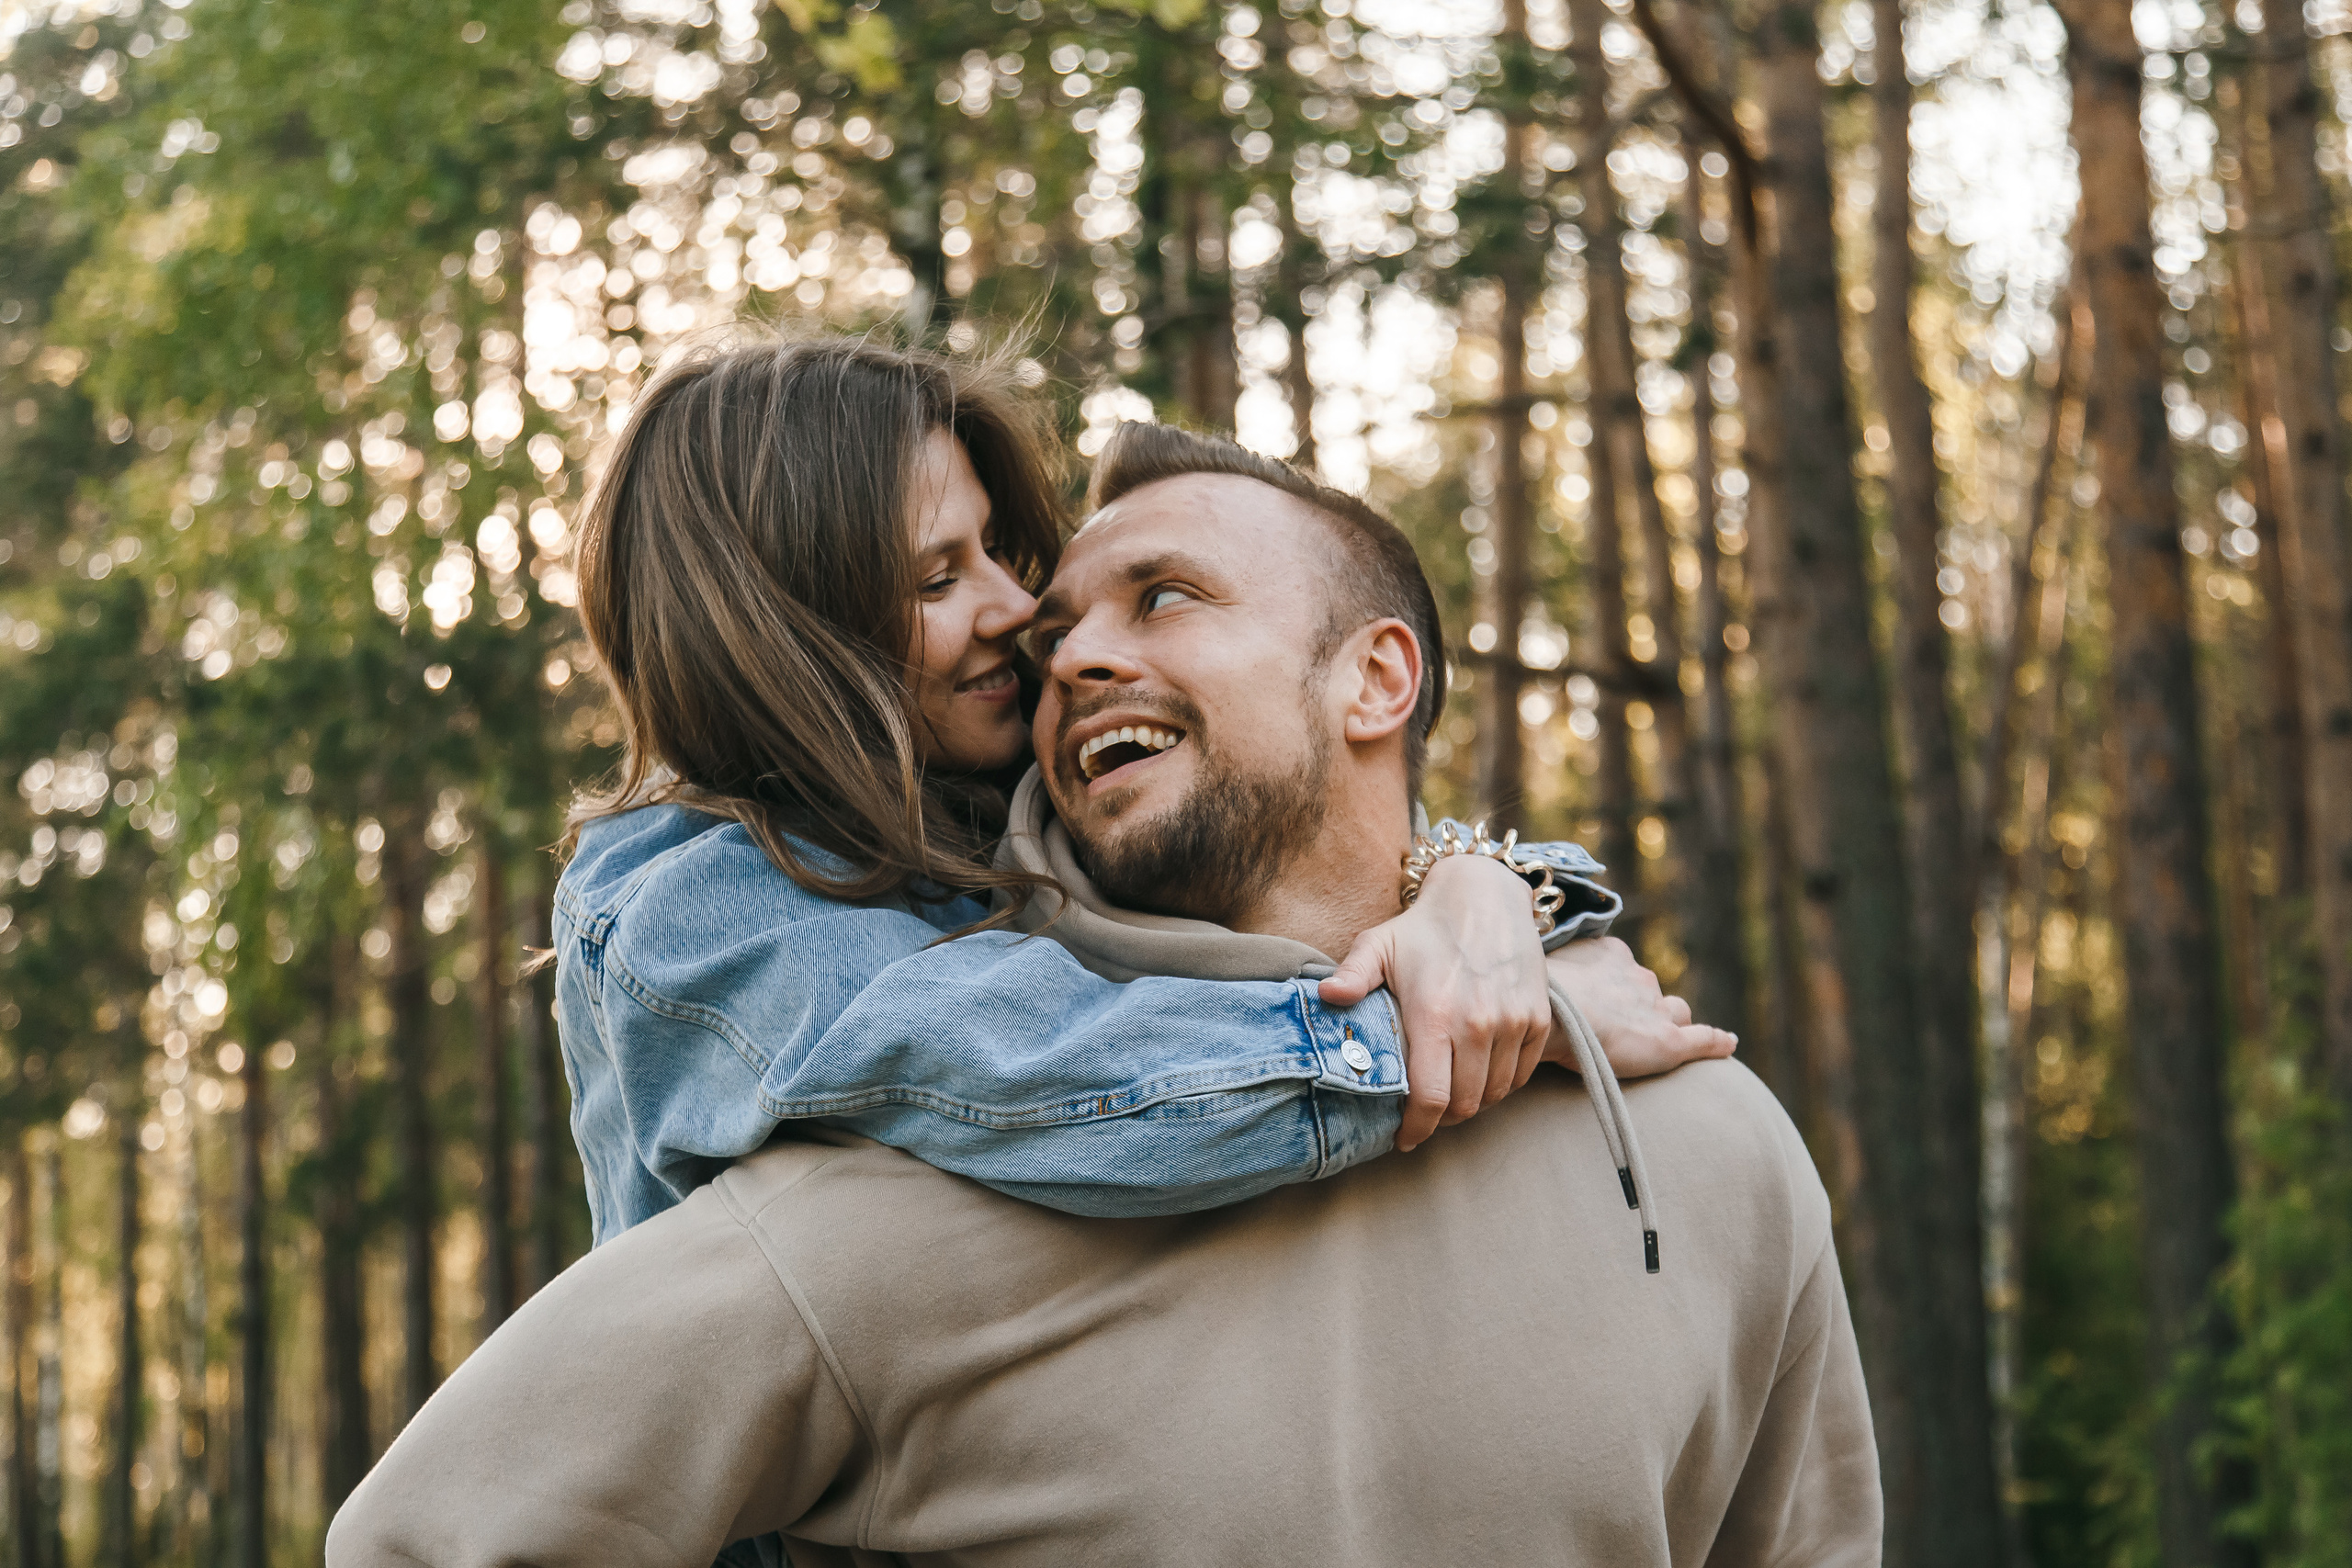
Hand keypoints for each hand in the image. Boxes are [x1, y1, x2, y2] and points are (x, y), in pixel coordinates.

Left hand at [1318, 854, 1550, 1151]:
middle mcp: (1478, 1024)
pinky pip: (1521, 1073)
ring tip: (1451, 1097)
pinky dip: (1502, 1085)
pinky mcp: (1537, 1018)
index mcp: (1434, 1015)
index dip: (1416, 1128)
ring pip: (1495, 1093)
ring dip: (1473, 1104)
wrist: (1486, 894)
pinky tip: (1480, 1077)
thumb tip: (1324, 997)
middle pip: (1465, 1105)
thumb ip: (1352, 975)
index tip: (1404, 1139)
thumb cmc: (1423, 926)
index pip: (1430, 1098)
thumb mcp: (1379, 944)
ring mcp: (1513, 1022)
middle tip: (1425, 1117)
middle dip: (1442, 1121)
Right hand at [1545, 937, 1737, 1079]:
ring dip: (1671, 1022)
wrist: (1553, 1012)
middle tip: (1621, 1026)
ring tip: (1657, 1040)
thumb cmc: (1536, 996)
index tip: (1601, 1002)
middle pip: (1651, 991)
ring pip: (1676, 1012)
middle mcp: (1638, 977)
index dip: (1617, 989)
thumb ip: (1549, 974)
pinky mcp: (1669, 1041)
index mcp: (1611, 954)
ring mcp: (1656, 1008)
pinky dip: (1717, 1041)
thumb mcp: (1539, 971)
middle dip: (1643, 1005)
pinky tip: (1728, 1043)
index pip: (1625, 971)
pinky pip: (1703, 1039)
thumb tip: (1531, 984)